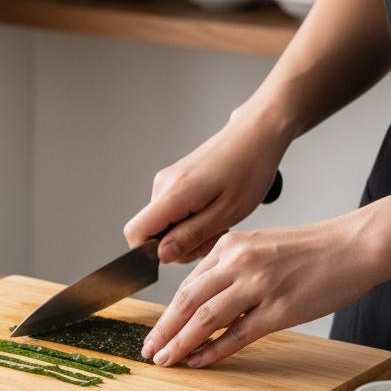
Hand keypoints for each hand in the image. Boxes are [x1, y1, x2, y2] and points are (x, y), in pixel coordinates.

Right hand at [124, 112, 288, 263]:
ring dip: (188, 232)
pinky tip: (214, 212)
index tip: (182, 251)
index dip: (151, 251)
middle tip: (213, 237)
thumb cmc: (249, 169)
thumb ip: (191, 235)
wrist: (255, 135)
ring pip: (163, 223)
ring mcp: (167, 181)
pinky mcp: (174, 179)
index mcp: (173, 193)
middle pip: (150, 231)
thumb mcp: (227, 213)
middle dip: (179, 244)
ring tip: (219, 224)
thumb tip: (162, 255)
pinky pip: (171, 211)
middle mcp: (162, 185)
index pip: (135, 232)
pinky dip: (189, 219)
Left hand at [141, 214, 378, 367]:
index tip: (155, 332)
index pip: (188, 285)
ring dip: (181, 343)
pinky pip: (237, 335)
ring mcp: (257, 286)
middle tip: (148, 351)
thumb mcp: (260, 246)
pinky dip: (214, 350)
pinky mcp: (279, 309)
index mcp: (229, 246)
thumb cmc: (311, 250)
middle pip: (187, 301)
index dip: (168, 313)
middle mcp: (237, 263)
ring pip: (205, 318)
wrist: (355, 246)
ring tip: (165, 360)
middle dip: (163, 330)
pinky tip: (198, 361)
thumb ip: (230, 268)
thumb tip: (204, 299)